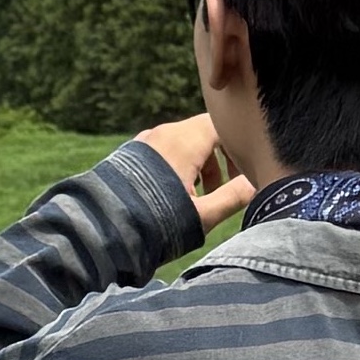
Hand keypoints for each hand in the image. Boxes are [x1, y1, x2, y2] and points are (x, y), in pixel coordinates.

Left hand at [131, 112, 253, 233]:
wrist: (102, 233)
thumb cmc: (156, 225)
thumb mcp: (203, 215)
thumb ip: (234, 196)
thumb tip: (258, 184)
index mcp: (184, 141)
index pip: (223, 126)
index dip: (239, 148)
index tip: (243, 175)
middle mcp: (163, 134)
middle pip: (202, 133)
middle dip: (218, 159)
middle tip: (220, 191)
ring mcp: (143, 142)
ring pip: (181, 142)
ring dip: (197, 165)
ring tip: (197, 197)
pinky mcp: (129, 155)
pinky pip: (161, 151)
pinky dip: (175, 166)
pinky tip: (171, 195)